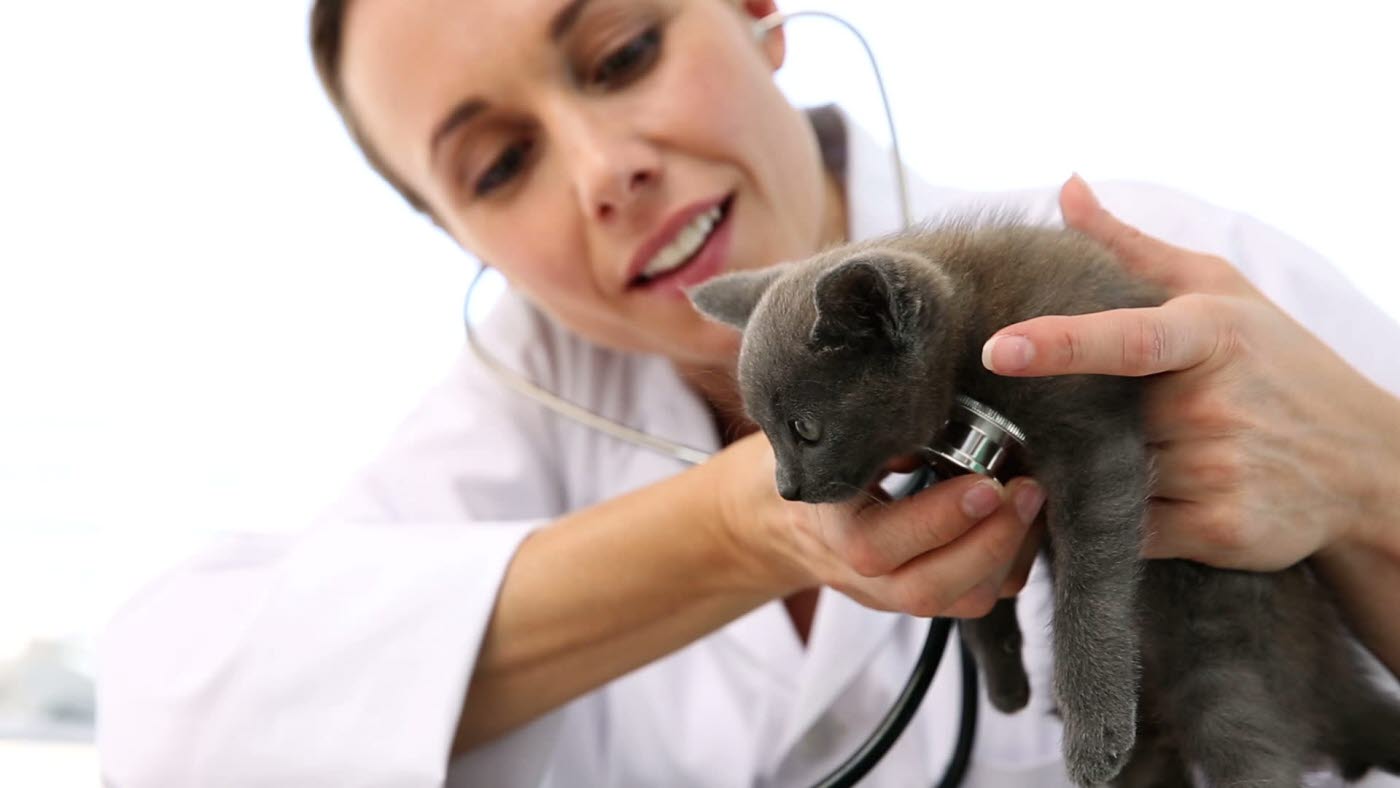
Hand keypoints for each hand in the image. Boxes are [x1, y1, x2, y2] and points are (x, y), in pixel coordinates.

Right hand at [711, 430, 1045, 617]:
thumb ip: (869, 430)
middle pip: (928, 589)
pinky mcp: (920, 592)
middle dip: (990, 543)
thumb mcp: (823, 435)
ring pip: (958, 602)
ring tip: (1033, 502)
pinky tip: (1026, 521)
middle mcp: (860, 573)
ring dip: (1008, 556)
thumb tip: (932, 407)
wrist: (771, 518)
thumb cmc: (804, 460)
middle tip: (1026, 490)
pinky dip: (1010, 566)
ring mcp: (891, 591)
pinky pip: (973, 597)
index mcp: (827, 529)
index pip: (878, 545)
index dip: (938, 521)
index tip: (986, 481)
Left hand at [981, 175, 1398, 570]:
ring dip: (1105, 470)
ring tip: (1159, 454)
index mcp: (1210, 333)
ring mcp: (1218, 469)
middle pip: (1098, 417)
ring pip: (1109, 475)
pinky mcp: (1219, 529)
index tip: (997, 348)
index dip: (1059, 344)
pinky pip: (1129, 527)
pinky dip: (1123, 518)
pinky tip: (1158, 497)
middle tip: (1116, 416)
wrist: (1368, 465)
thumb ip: (1130, 246)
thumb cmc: (1278, 364)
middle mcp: (1213, 402)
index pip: (1126, 338)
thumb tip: (1066, 187)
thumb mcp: (1219, 291)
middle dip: (1087, 420)